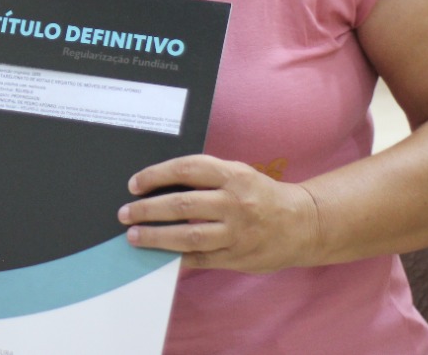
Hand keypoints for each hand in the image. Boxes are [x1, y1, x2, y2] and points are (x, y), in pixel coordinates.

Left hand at [117, 155, 321, 273]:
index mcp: (233, 175)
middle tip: (125, 214)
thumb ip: (205, 178)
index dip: (156, 175)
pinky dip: (177, 257)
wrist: (303, 223)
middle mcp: (235, 202)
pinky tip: (160, 255)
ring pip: (188, 235)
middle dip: (147, 210)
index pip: (186, 170)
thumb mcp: (238, 174)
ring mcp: (237, 232)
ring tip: (134, 236)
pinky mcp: (238, 256)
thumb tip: (160, 186)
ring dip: (156, 237)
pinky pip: (201, 258)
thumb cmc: (261, 195)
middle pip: (182, 205)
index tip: (134, 184)